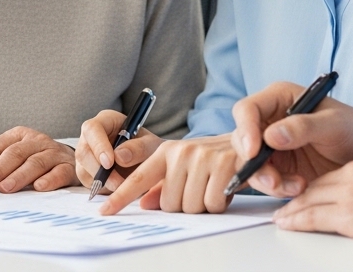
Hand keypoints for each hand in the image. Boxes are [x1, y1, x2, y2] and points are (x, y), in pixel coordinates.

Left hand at [0, 127, 77, 192]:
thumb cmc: (35, 162)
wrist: (71, 162)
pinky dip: (49, 180)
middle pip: (15, 154)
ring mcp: (53, 152)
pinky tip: (39, 187)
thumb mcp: (14, 159)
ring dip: (19, 176)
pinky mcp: (68, 167)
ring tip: (6, 188)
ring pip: (35, 162)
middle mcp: (36, 140)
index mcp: (19, 135)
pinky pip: (59, 172)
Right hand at [74, 110, 161, 193]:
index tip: (110, 163)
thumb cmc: (148, 148)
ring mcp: (87, 155)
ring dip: (102, 182)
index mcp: (105, 121)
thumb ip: (139, 148)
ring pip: (82, 170)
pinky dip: (102, 188)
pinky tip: (117, 186)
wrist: (147, 162)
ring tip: (122, 185)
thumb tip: (119, 156)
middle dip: (99, 170)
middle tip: (118, 183)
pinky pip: (87, 182)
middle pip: (83, 152)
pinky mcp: (87, 171)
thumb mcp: (151, 144)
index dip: (98, 146)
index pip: (92, 129)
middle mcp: (91, 137)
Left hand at [100, 135, 244, 214]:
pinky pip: (213, 203)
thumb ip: (162, 186)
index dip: (121, 197)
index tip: (104, 210)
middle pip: (170, 204)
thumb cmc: (211, 161)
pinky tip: (224, 187)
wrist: (248, 143)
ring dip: (204, 205)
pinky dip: (220, 203)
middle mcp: (181, 152)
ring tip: (212, 186)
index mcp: (166, 152)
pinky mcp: (223, 165)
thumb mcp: (183, 169)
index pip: (138, 178)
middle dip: (185, 205)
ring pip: (191, 206)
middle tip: (199, 189)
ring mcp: (202, 157)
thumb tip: (144, 204)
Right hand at [227, 81, 352, 197]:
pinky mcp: (279, 167)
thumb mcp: (334, 124)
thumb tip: (271, 136)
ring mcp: (272, 146)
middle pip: (242, 140)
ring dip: (267, 180)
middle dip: (254, 163)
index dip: (245, 129)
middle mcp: (270, 121)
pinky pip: (265, 180)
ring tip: (295, 187)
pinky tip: (299, 188)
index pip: (247, 110)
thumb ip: (303, 127)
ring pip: (250, 164)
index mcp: (279, 99)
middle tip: (273, 180)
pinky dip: (277, 188)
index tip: (254, 151)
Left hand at [273, 147, 352, 243]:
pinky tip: (286, 222)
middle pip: (319, 184)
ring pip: (309, 198)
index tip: (314, 188)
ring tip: (281, 215)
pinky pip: (311, 217)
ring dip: (292, 208)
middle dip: (301, 193)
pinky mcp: (347, 214)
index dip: (324, 183)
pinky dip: (295, 219)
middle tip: (287, 200)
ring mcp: (348, 193)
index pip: (340, 172)